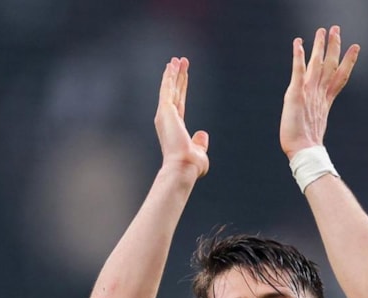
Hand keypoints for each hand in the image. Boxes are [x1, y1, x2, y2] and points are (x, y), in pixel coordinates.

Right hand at [155, 57, 208, 178]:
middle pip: (174, 93)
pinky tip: (171, 66)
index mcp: (176, 128)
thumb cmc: (191, 166)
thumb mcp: (199, 152)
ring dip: (172, 73)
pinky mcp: (165, 111)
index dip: (181, 88)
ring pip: (169, 89)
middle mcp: (168, 120)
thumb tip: (203, 133)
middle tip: (179, 61)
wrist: (183, 167)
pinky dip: (169, 77)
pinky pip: (167, 90)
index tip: (182, 76)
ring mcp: (165, 115)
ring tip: (177, 59)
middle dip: (177, 77)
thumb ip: (200, 142)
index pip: (179, 103)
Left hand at [280, 26, 358, 159]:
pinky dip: (298, 57)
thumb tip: (324, 109)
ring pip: (317, 64)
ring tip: (322, 31)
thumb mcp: (315, 122)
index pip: (339, 76)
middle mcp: (318, 93)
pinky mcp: (296, 95)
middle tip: (337, 29)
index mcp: (324, 100)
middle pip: (330, 66)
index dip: (348, 61)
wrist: (303, 151)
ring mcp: (308, 93)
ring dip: (319, 46)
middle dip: (334, 46)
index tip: (355, 47)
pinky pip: (298, 72)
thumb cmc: (306, 143)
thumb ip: (318, 111)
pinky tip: (298, 44)